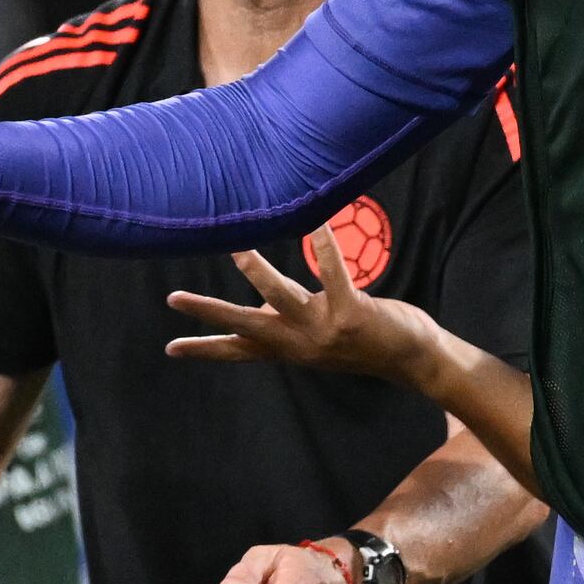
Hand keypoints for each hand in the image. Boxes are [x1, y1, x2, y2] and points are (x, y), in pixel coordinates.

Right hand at [165, 228, 444, 384]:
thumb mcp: (317, 341)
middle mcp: (301, 343)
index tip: (170, 347)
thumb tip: (256, 309)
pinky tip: (315, 222)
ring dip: (259, 273)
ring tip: (238, 249)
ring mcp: (324, 329)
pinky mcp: (351, 313)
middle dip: (209, 312)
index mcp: (290, 350)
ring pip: (282, 297)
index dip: (205, 348)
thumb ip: (287, 327)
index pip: (239, 351)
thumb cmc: (363, 342)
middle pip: (245, 326)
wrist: (412, 361)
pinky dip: (323, 246)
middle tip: (174, 299)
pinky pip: (332, 273)